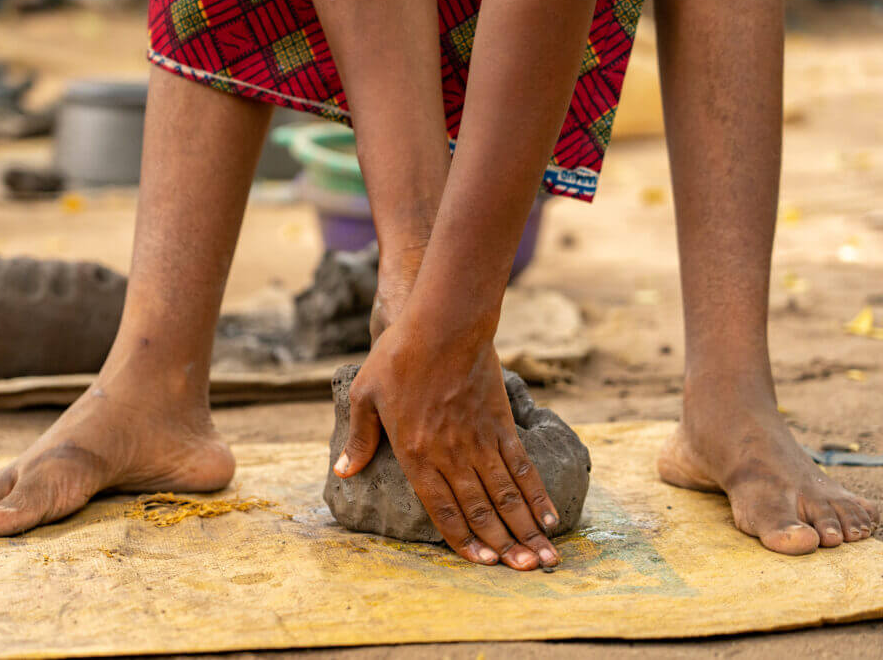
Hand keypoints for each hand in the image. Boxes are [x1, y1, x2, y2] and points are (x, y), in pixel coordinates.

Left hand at [334, 318, 560, 569]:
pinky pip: (522, 466)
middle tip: (522, 572)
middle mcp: (450, 454)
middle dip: (503, 546)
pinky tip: (549, 518)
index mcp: (415, 453)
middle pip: (480, 510)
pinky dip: (536, 494)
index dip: (463, 539)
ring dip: (525, 530)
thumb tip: (344, 471)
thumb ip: (360, 439)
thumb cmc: (398, 356)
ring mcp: (479, 440)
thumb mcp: (364, 395)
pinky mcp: (501, 422)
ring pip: (506, 496)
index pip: (441, 509)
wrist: (442, 322)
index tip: (482, 564)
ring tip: (543, 559)